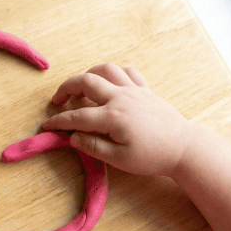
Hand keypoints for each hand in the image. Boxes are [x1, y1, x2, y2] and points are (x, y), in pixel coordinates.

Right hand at [42, 63, 194, 176]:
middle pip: (85, 81)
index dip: (58, 122)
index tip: (46, 126)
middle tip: (57, 101)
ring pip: (105, 70)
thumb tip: (73, 137)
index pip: (76, 116)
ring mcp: (134, 90)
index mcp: (112, 117)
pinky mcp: (145, 90)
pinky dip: (113, 74)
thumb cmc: (152, 157)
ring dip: (88, 74)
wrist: (184, 147)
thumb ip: (93, 146)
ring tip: (80, 87)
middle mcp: (120, 97)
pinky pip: (126, 72)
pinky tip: (108, 83)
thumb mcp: (120, 160)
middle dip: (66, 88)